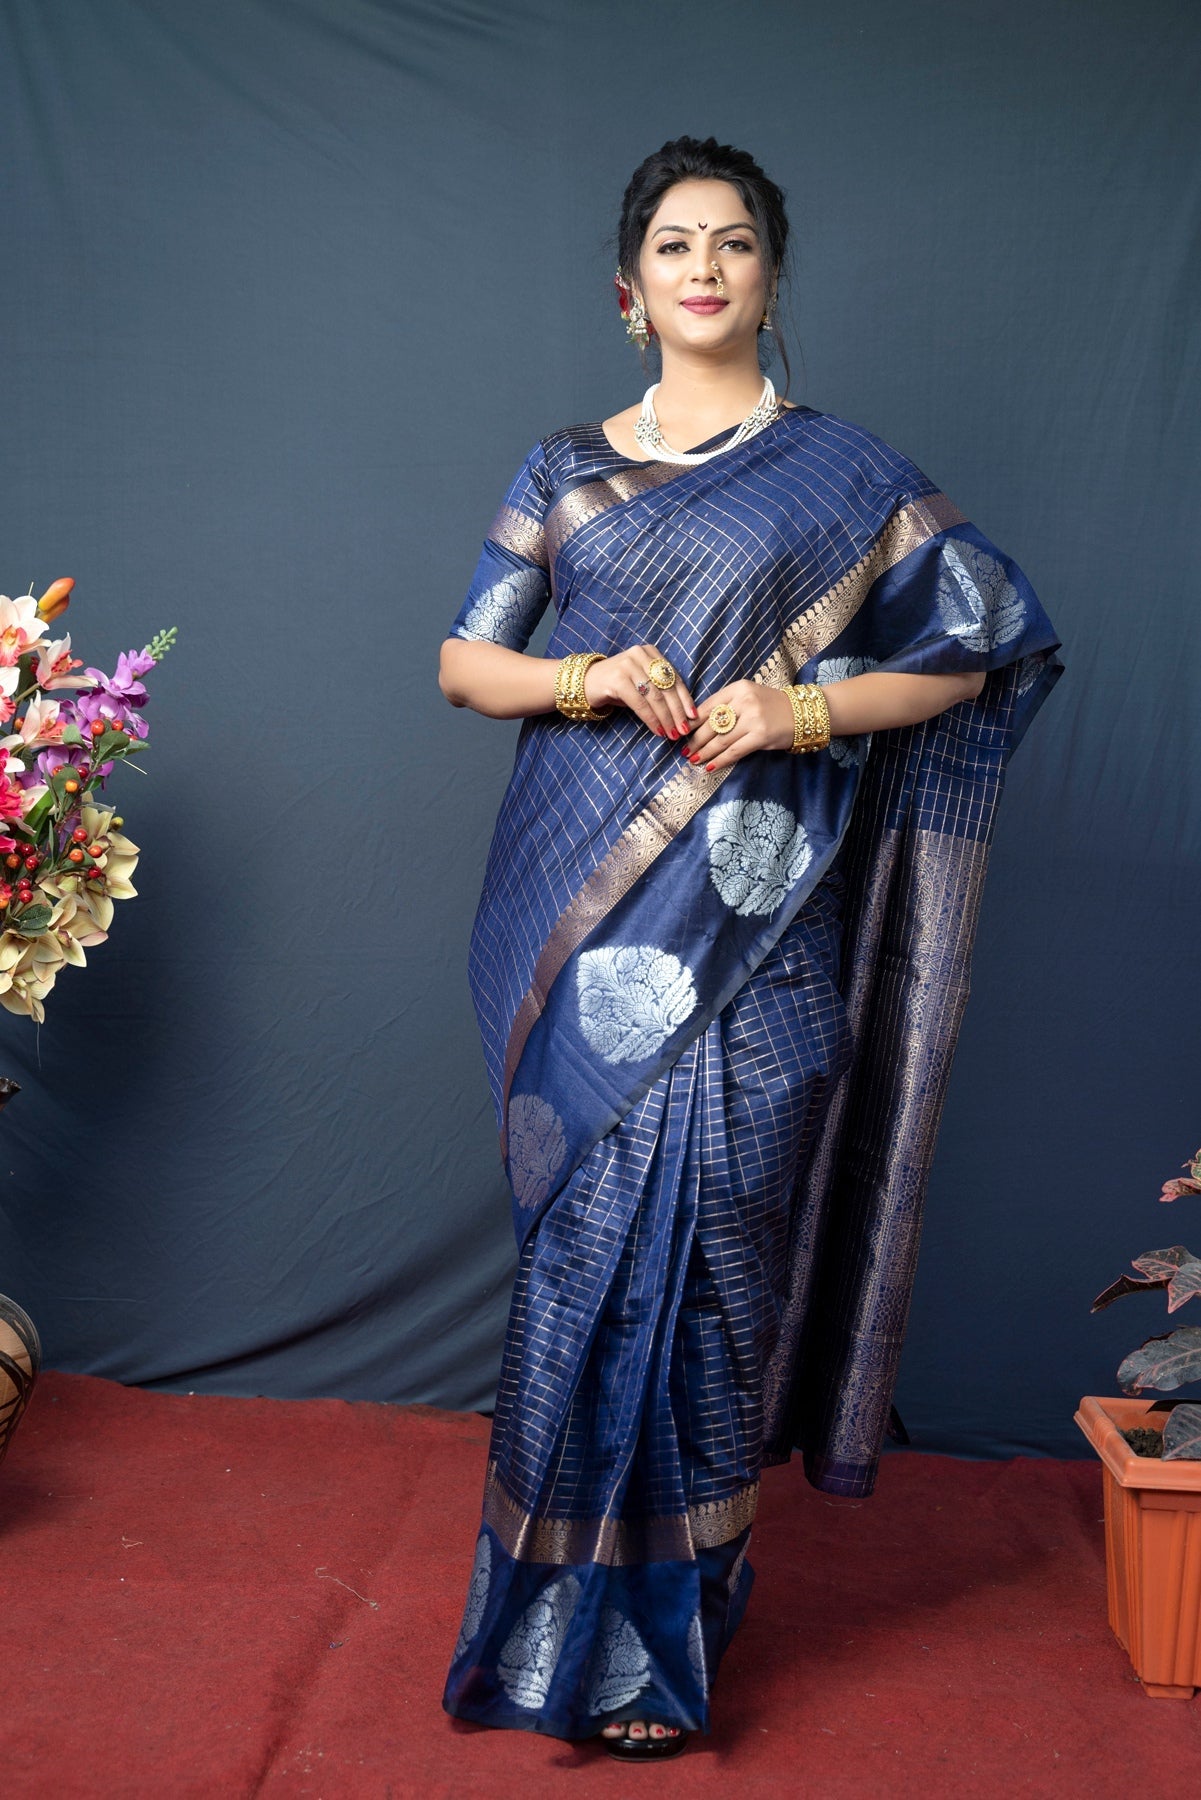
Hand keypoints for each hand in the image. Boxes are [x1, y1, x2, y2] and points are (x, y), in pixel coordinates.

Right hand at [582, 643, 697, 738]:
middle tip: (683, 730)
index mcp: (650, 652)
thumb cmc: (616, 686)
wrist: (584, 682)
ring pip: (655, 697)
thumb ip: (659, 691)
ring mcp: (628, 665)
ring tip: (672, 734)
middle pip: (666, 688)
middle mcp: (641, 654)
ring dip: (666, 719)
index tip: (693, 717)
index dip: (685, 699)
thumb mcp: (640, 683)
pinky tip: (657, 730)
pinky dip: (651, 719)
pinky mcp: (618, 679)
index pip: (674, 678)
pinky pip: (640, 703)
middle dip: (677, 712)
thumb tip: (683, 714)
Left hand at [677, 680, 794, 770]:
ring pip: (721, 740)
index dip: (692, 722)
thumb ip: (727, 706)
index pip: (708, 706)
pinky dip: (720, 760)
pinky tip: (710, 766)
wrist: (803, 713)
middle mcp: (744, 700)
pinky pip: (734, 751)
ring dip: (704, 752)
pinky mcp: (760, 736)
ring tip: (693, 760)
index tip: (680, 733)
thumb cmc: (772, 706)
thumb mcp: (748, 696)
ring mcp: (753, 718)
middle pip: (711, 724)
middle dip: (695, 740)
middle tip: (685, 751)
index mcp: (738, 688)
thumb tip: (697, 724)